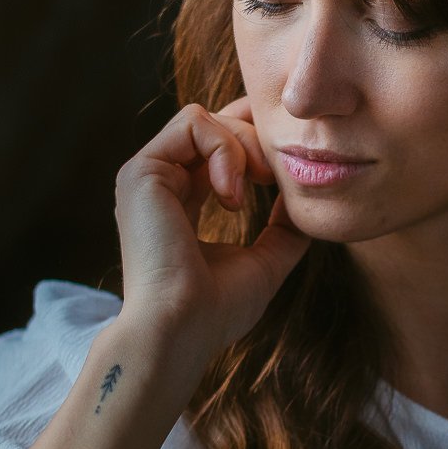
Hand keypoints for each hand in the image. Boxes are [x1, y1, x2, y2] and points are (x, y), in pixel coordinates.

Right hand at [114, 93, 310, 358]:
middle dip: (255, 138)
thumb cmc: (216, 308)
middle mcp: (159, 183)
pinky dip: (225, 150)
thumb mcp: (264, 263)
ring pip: (204, 119)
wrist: (181, 329)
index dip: (254, 142)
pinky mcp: (141, 170)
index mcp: (181, 200)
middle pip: (214, 125)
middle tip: (275, 177)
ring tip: (257, 185)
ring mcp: (146, 175)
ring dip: (243, 145)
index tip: (285, 165)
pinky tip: (231, 195)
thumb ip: (282, 231)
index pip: (217, 148)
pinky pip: (193, 123)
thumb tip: (306, 207)